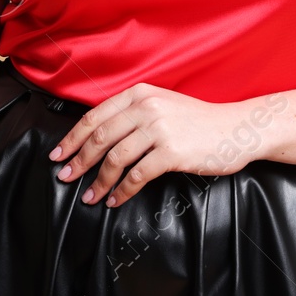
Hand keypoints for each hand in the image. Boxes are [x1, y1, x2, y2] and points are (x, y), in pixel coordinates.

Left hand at [48, 84, 275, 207]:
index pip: (94, 116)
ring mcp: (159, 129)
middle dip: (78, 160)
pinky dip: (121, 191)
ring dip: (98, 181)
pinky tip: (115, 201)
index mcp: (139, 93)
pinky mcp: (171, 152)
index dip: (72, 138)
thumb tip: (97, 136)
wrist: (236, 128)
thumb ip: (133, 113)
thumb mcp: (162, 104)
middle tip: (66, 177)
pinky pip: (136, 176)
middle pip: (99, 137)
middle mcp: (146, 107)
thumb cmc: (198, 121)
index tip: (59, 154)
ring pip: (114, 158)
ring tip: (89, 196)